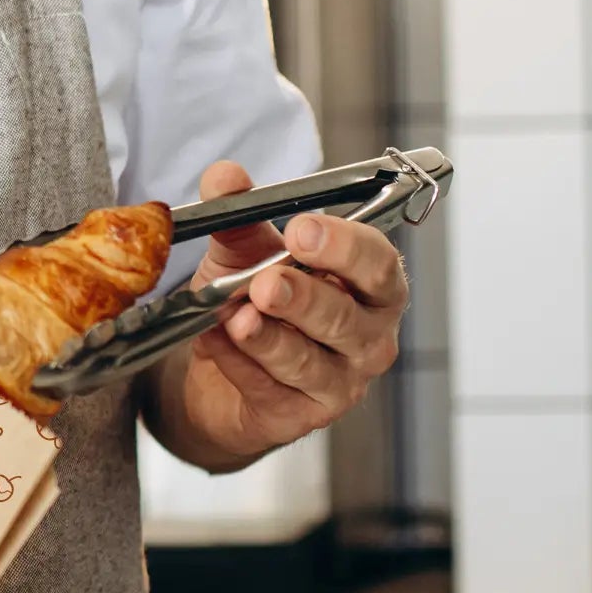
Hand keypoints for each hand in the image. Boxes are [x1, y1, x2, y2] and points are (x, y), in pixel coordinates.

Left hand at [171, 159, 407, 465]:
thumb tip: (225, 176)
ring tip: (234, 319)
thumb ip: (238, 215)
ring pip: (310, 361)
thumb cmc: (249, 303)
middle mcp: (367, 337)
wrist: (215, 373)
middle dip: (305, 297)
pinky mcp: (300, 416)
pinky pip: (271, 390)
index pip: (378, 265)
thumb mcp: (241, 252)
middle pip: (348, 318)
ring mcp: (339, 382)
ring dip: (268, 338)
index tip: (302, 230)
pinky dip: (238, 364)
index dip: (344, 248)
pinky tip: (213, 342)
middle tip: (265, 282)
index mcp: (368, 286)